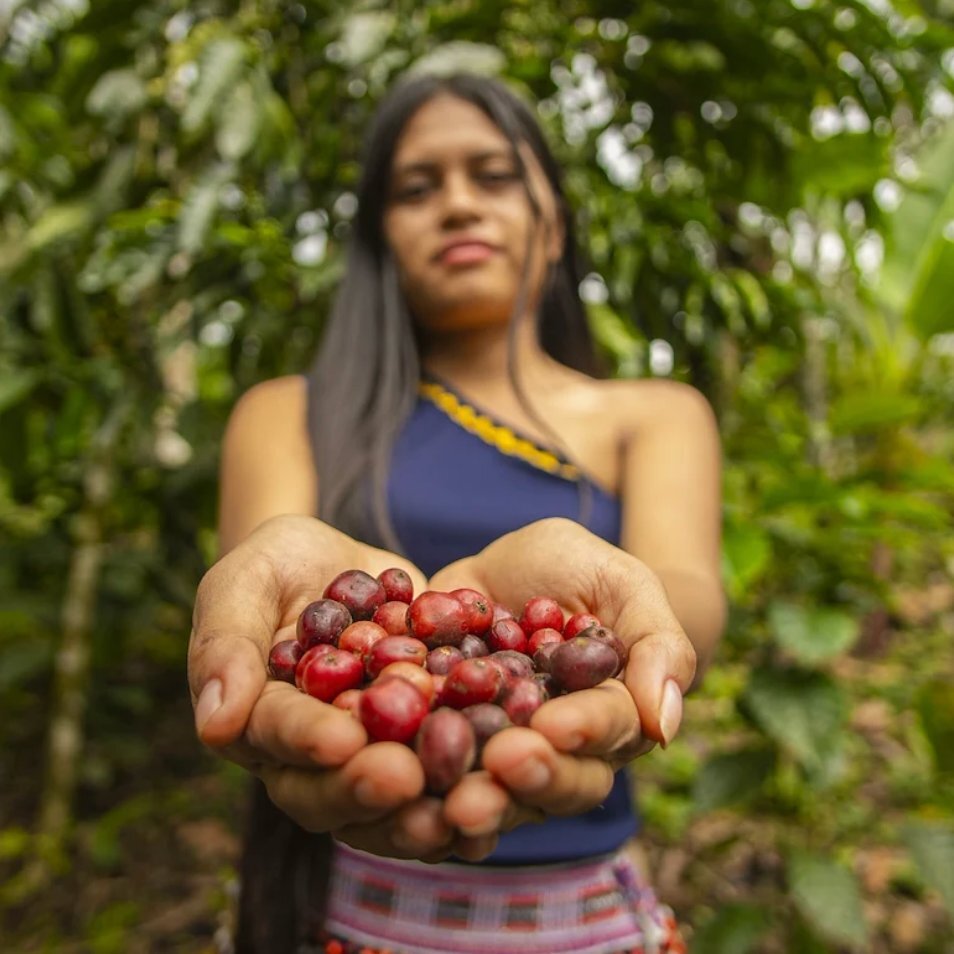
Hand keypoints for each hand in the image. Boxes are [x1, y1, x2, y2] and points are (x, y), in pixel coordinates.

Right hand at [187, 514, 498, 859]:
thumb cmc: (279, 565)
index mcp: (259, 722)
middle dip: (369, 786)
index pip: (276, 738)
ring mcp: (370, 757)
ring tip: (460, 804)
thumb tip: (215, 722)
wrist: (341, 562)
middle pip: (332, 788)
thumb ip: (225, 643)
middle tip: (408, 778)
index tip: (342, 739)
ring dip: (423, 809)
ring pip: (390, 801)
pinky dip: (471, 786)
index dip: (306, 742)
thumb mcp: (245, 582)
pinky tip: (505, 786)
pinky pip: (444, 777)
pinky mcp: (422, 744)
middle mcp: (313, 756)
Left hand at [429, 517, 695, 833]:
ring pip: (498, 792)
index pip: (609, 729)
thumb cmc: (579, 569)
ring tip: (452, 802)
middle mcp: (560, 748)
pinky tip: (402, 791)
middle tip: (500, 764)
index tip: (554, 725)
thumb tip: (666, 725)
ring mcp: (502, 750)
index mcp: (614, 714)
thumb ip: (657, 643)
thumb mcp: (622, 583)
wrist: (510, 566)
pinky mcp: (447, 740)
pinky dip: (420, 790)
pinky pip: (436, 776)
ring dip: (479, 799)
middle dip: (531, 776)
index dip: (584, 730)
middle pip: (556, 780)